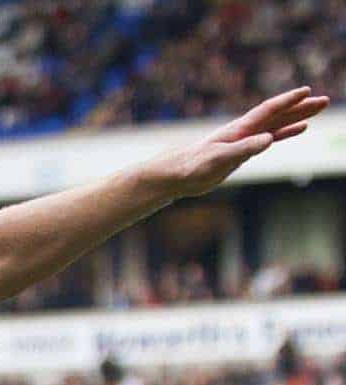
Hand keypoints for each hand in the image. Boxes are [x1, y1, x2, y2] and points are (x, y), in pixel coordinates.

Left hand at [148, 86, 328, 199]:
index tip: (306, 91)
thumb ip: (243, 149)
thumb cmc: (193, 167)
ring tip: (317, 110)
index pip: (267, 111)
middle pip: (277, 115)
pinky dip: (285, 133)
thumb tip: (268, 139)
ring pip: (276, 125)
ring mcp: (244, 140)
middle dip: (300, 107)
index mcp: (238, 130)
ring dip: (297, 117)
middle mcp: (244, 131)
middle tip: (325, 100)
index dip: (287, 101)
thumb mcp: (219, 159)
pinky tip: (299, 129)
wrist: (177, 175)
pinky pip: (270, 139)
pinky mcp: (242, 151)